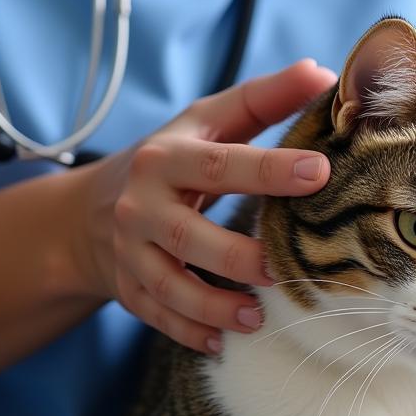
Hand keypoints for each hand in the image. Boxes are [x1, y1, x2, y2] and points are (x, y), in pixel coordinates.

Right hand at [70, 59, 335, 353]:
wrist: (91, 211)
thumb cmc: (172, 160)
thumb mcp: (208, 123)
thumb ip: (264, 100)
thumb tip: (323, 72)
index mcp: (166, 159)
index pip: (219, 165)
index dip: (269, 169)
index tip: (320, 171)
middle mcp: (142, 207)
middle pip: (189, 236)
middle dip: (237, 256)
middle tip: (283, 268)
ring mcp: (130, 252)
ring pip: (169, 286)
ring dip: (214, 306)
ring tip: (257, 319)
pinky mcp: (128, 289)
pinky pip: (157, 316)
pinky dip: (188, 332)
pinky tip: (221, 343)